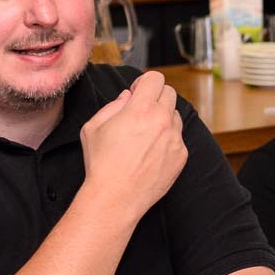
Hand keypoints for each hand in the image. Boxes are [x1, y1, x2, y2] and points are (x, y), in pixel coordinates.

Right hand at [79, 71, 186, 222]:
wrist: (116, 196)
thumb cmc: (101, 163)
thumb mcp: (93, 127)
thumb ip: (113, 105)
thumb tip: (128, 96)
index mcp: (141, 109)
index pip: (155, 79)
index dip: (145, 82)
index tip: (138, 92)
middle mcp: (163, 121)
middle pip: (169, 93)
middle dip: (155, 97)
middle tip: (141, 110)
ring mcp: (175, 139)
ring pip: (175, 115)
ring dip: (163, 118)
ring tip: (144, 134)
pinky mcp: (181, 155)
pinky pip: (178, 138)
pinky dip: (167, 139)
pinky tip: (150, 152)